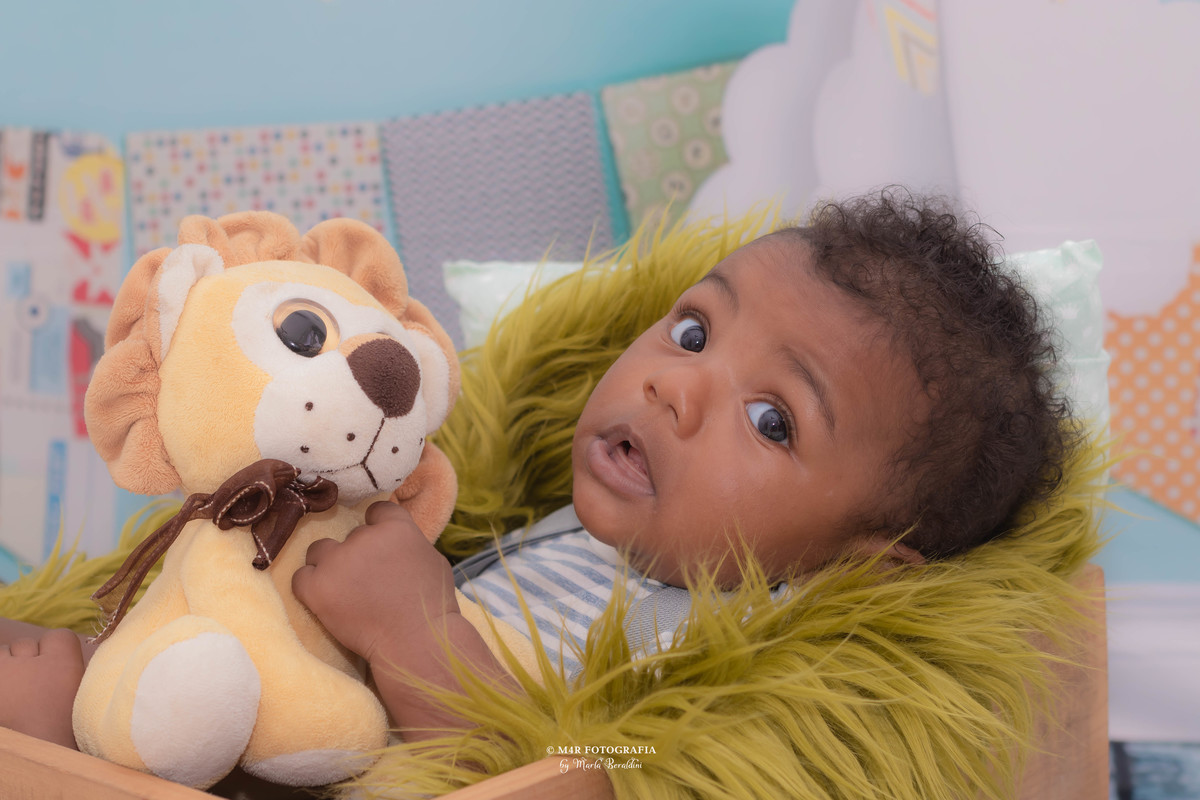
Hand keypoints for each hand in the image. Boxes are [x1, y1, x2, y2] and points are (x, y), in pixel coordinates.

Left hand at [292, 501, 458, 662]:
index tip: (379, 546)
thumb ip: (408, 543)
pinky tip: (324, 599)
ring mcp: (337, 561)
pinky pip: (300, 577)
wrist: (415, 641)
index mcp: (395, 527)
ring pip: (319, 550)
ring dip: (329, 565)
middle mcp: (363, 537)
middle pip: (350, 535)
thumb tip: (396, 542)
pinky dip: (310, 586)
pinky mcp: (316, 587)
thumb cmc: (432, 605)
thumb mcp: (432, 560)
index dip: (377, 526)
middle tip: (368, 580)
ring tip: (342, 588)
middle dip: (357, 554)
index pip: (376, 510)